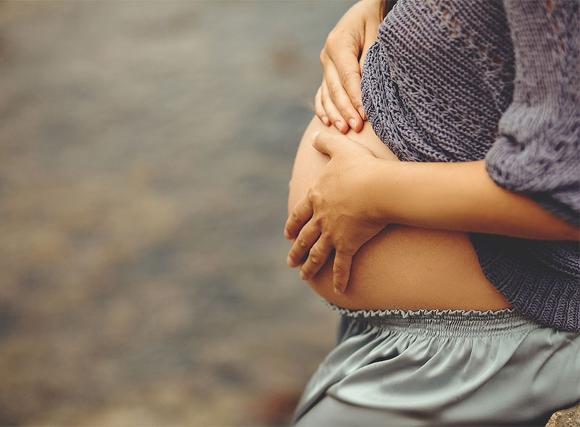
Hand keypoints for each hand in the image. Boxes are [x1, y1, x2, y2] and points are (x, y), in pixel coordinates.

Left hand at [284, 130, 389, 293]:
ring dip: (309, 266)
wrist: (375, 188)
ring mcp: (333, 233)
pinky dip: (339, 278)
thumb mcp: (340, 149)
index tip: (287, 234)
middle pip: (305, 237)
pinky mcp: (348, 245)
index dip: (293, 224)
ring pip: (318, 253)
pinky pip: (343, 265)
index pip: (300, 213)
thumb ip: (326, 142)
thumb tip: (316, 135)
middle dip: (297, 250)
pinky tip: (338, 290)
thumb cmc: (359, 167)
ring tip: (303, 276)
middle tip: (290, 261)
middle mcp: (321, 218)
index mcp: (318, 197)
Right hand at [315, 0, 381, 133]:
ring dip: (335, 114)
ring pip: (327, 94)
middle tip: (356, 128)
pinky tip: (328, 122)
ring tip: (344, 130)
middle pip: (335, 89)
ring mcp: (325, 66)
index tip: (365, 115)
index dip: (356, 98)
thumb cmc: (376, 20)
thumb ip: (370, 60)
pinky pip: (321, 94)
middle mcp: (327, 56)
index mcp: (338, 43)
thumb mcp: (378, 35)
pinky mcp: (327, 73)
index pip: (348, 77)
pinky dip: (324, 109)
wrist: (366, 10)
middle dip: (346, 110)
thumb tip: (367, 88)